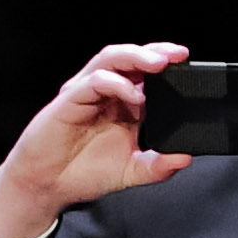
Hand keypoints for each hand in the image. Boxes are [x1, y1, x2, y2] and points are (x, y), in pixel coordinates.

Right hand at [0, 42, 198, 237]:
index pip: (147, 74)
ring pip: (112, 59)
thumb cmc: (82, 172)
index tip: (190, 67)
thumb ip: (157, 166)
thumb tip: (185, 158)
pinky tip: (133, 96)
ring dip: (137, 57)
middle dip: (156, 52)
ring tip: (159, 64)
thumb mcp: (130, 171)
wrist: (46, 186)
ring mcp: (87, 92)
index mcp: (123, 104)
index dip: (168, 66)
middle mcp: (106, 92)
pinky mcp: (70, 99)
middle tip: (179, 56)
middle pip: (131, 58)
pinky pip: (94, 82)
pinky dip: (116, 83)